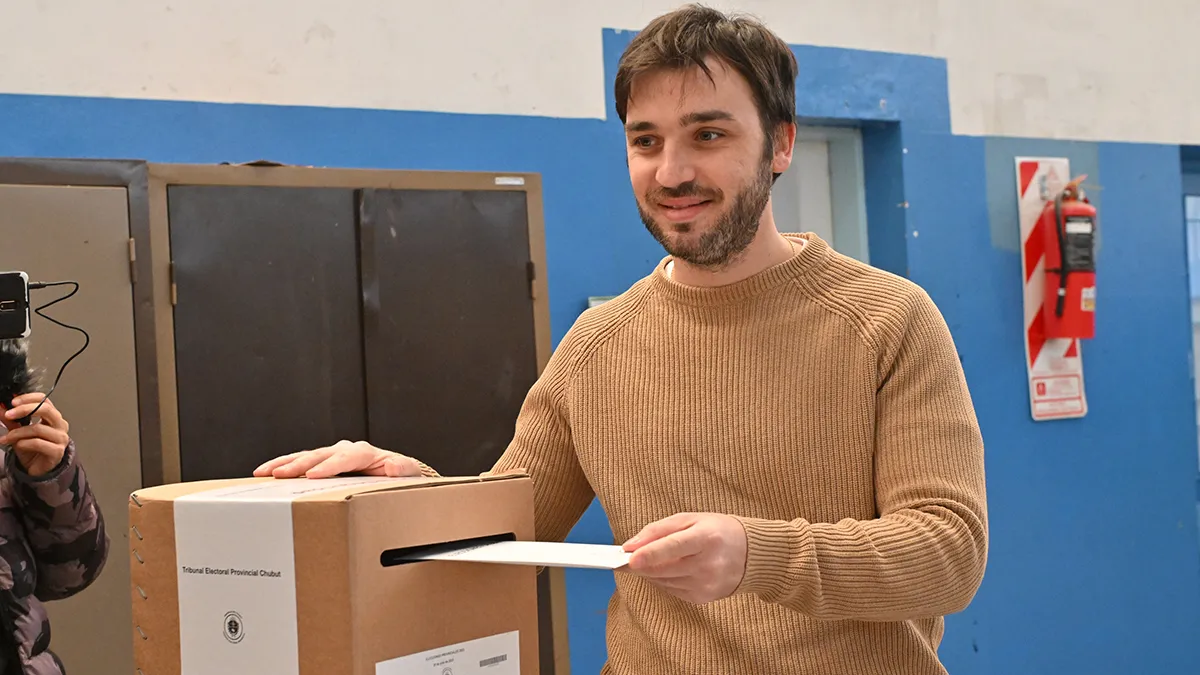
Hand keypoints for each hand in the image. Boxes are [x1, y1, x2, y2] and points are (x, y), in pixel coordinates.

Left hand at [0, 393, 70, 476]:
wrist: (38, 468)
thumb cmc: (32, 449)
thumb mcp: (19, 432)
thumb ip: (11, 420)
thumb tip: (0, 408)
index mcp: (53, 417)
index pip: (44, 400)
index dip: (28, 398)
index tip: (13, 402)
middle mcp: (60, 425)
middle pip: (45, 409)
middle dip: (24, 410)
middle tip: (9, 414)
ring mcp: (60, 438)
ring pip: (37, 428)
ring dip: (17, 433)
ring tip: (7, 438)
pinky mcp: (57, 451)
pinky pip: (37, 443)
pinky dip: (23, 443)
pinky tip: (17, 446)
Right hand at [252, 440, 422, 478]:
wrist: (398, 477)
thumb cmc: (403, 478)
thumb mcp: (410, 475)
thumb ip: (404, 470)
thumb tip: (394, 466)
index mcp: (367, 453)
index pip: (346, 457)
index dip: (329, 466)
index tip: (313, 475)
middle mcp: (347, 450)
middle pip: (321, 455)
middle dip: (300, 464)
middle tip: (280, 474)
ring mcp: (334, 455)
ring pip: (306, 456)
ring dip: (285, 463)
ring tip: (264, 472)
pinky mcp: (324, 463)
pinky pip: (302, 463)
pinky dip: (285, 466)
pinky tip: (266, 474)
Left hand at [622, 512, 747, 603]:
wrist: (752, 555)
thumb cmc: (718, 531)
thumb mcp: (690, 519)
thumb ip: (658, 530)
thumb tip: (630, 546)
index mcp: (707, 538)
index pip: (674, 547)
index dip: (650, 554)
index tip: (629, 559)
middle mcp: (708, 564)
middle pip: (664, 568)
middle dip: (640, 565)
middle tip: (623, 559)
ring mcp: (707, 584)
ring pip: (663, 581)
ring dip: (649, 572)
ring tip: (645, 561)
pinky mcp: (704, 598)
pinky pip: (671, 590)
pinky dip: (662, 580)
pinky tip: (666, 569)